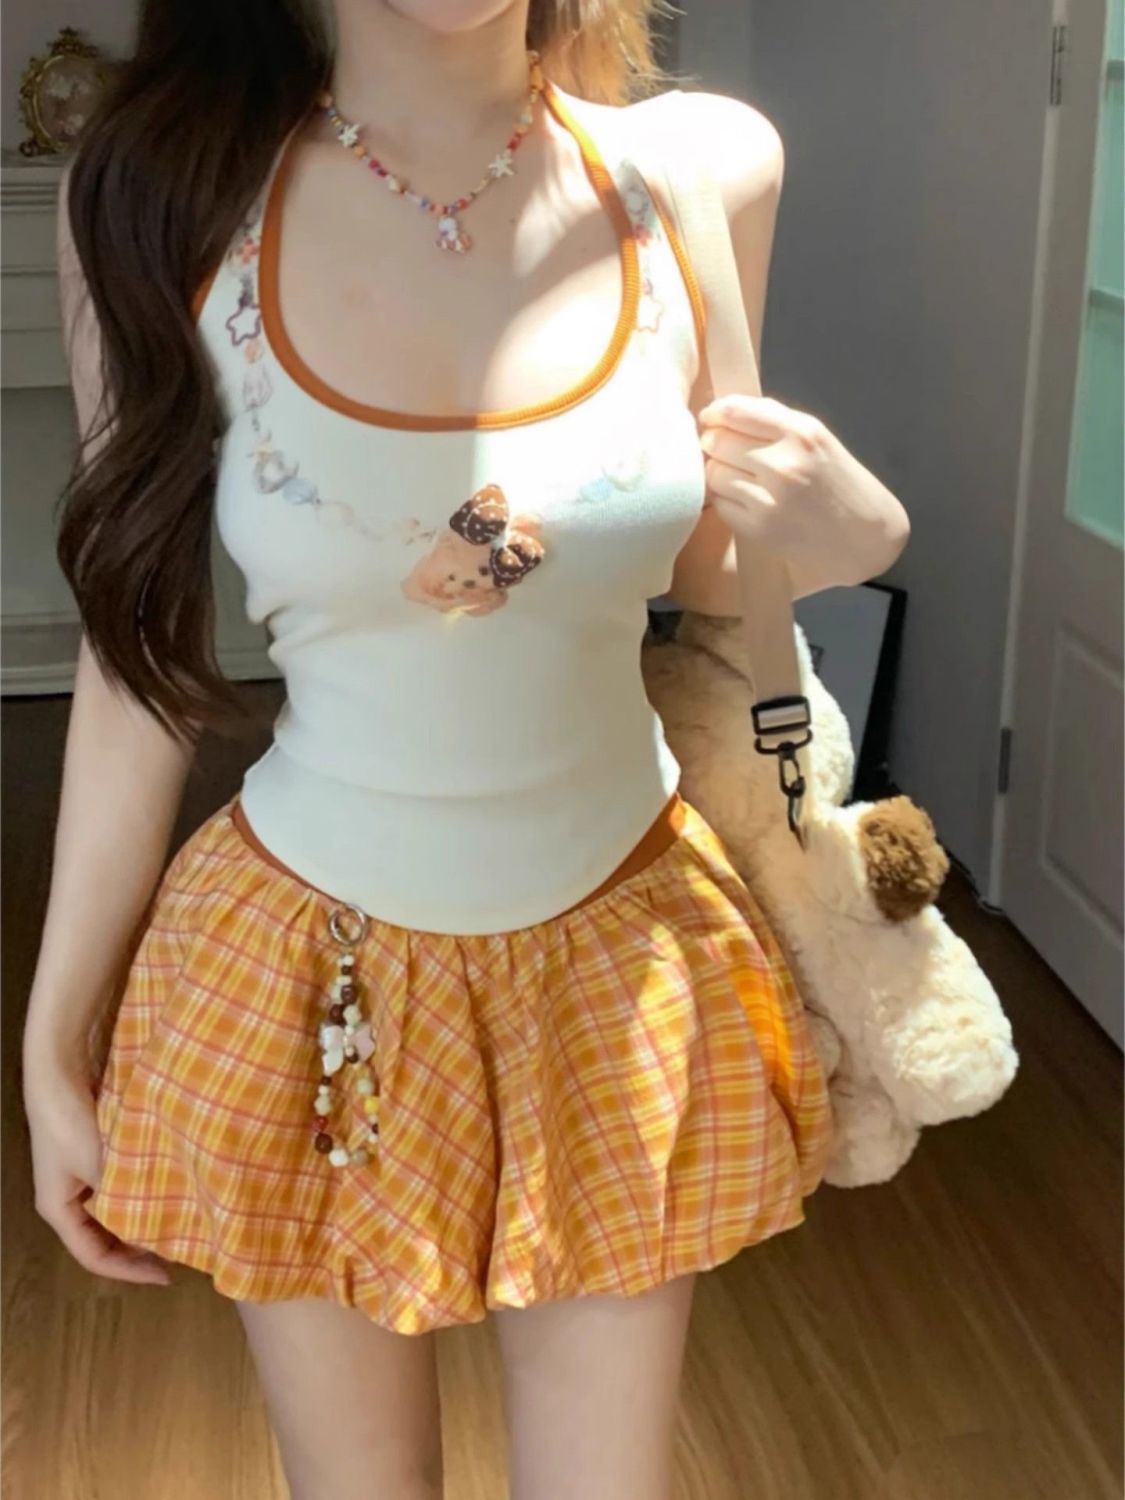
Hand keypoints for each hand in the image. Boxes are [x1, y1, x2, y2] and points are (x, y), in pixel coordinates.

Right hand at [25, 1058, 170, 1285]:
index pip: (94, 1257)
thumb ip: (124, 1197)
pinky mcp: (96, 1152)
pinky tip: (169, 1189)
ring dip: (142, 1218)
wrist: (61, 1071)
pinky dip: (143, 1191)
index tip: (167, 1276)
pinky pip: (122, 1183)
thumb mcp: (98, 1167)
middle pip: (104, 1237)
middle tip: (178, 1252)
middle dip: (138, 1248)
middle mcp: (69, 1198)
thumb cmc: (72, 1124)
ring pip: (115, 1210)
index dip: (129, 1271)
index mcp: (59, 1210)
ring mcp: (81, 1174)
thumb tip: (158, 1227)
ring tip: (178, 1224)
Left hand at [697, 395, 909, 587]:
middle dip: (714, 444)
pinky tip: (747, 500)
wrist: (863, 535)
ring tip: (739, 478)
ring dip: (718, 473)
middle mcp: (784, 464)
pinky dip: (726, 500)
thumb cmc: (838, 482)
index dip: (714, 414)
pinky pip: (720, 504)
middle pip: (717, 442)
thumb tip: (724, 411)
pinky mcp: (759, 528)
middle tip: (725, 452)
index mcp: (800, 432)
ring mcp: (770, 499)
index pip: (735, 411)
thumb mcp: (817, 438)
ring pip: (713, 474)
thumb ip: (774, 419)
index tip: (710, 419)